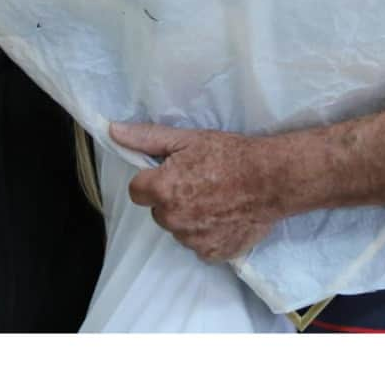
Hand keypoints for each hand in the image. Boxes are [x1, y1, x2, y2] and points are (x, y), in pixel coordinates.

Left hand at [109, 121, 281, 262]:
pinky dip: (207, 234)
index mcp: (162, 189)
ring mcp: (192, 240)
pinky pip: (199, 245)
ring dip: (190, 217)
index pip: (137, 191)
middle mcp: (173, 219)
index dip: (154, 180)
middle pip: (159, 211)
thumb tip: (113, 131)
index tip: (173, 173)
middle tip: (199, 183)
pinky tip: (224, 216)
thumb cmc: (230, 155)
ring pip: (179, 229)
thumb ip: (146, 138)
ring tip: (215, 199)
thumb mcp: (186, 139)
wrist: (271, 179)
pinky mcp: (212, 253)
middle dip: (172, 199)